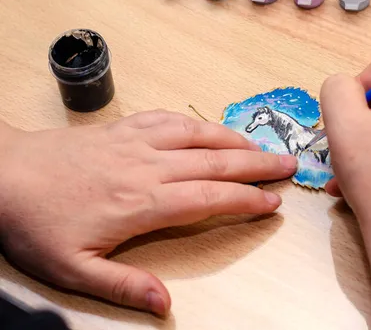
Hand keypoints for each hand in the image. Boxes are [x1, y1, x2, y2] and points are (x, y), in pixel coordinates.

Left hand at [0, 110, 296, 314]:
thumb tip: (164, 303)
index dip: (246, 200)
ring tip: (263, 147)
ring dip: (236, 141)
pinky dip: (199, 123)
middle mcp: (148, 166)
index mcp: (142, 202)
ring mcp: (138, 141)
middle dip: (258, 165)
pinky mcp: (125, 127)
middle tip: (289, 165)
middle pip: (216, 162)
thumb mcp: (72, 269)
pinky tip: (212, 128)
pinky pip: (171, 119)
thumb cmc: (36, 221)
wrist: (3, 173)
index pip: (209, 198)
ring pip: (200, 135)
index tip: (272, 202)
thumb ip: (122, 284)